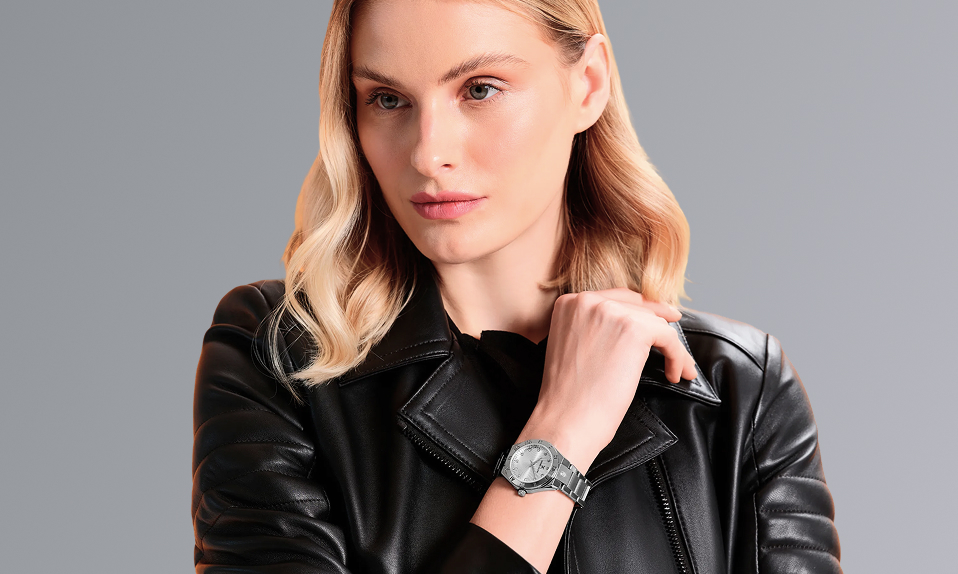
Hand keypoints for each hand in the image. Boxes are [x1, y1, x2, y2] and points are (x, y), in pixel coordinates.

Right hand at [519, 288, 697, 470]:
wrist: (566, 419)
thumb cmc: (568, 397)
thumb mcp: (571, 347)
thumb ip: (593, 328)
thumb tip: (630, 325)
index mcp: (569, 303)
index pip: (615, 298)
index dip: (640, 310)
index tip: (659, 317)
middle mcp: (587, 300)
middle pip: (637, 307)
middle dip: (658, 326)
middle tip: (674, 343)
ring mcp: (611, 312)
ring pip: (656, 322)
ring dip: (671, 347)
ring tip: (676, 368)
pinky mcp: (635, 329)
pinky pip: (669, 337)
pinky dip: (678, 356)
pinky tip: (675, 374)